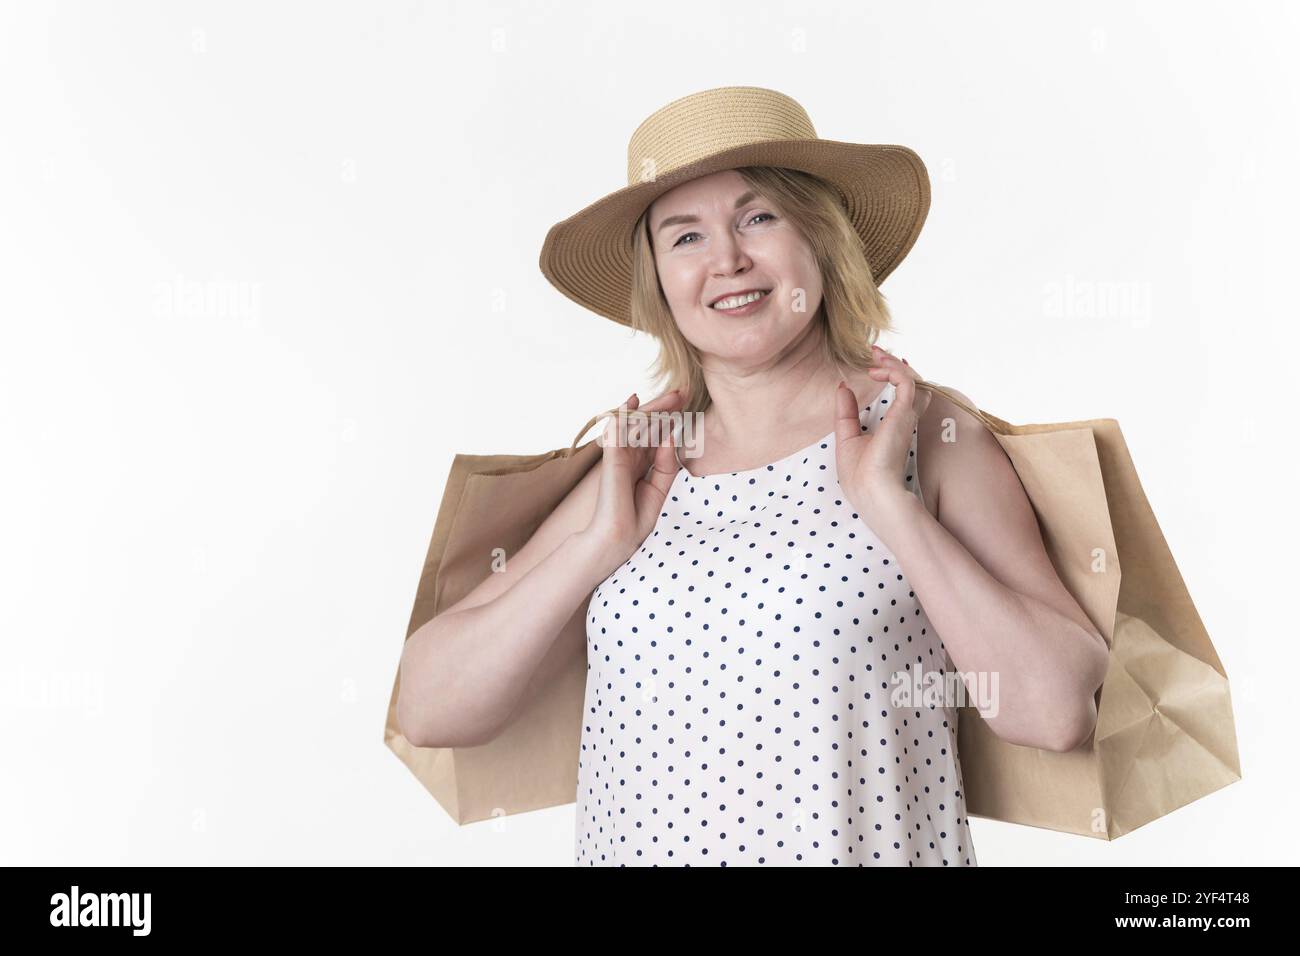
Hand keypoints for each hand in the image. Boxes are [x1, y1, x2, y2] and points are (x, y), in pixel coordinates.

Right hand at [581, 388, 685, 575]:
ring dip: (652, 407)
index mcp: (641, 465)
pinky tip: (632, 402)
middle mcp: (629, 457)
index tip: (687, 407)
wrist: (618, 537)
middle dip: (664, 409)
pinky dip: (624, 415)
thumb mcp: (660, 487)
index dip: (669, 421)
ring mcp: (619, 456)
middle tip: (682, 392)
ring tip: (671, 394)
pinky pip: (616, 431)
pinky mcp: (611, 459)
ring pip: (635, 424)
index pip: (656, 437)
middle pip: (647, 427)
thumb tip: (670, 437)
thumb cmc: (636, 517)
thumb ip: (666, 463)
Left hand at [834, 345, 931, 524]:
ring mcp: (906, 416)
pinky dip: (894, 370)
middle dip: (893, 363)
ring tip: (875, 355)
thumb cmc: (861, 476)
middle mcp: (905, 419)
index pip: (904, 394)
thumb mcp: (847, 439)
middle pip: (910, 382)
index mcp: (895, 425)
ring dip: (893, 363)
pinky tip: (876, 370)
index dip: (894, 375)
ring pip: (910, 378)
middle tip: (874, 352)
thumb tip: (842, 387)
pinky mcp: (903, 414)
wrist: (872, 492)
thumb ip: (846, 413)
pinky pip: (906, 382)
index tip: (875, 365)